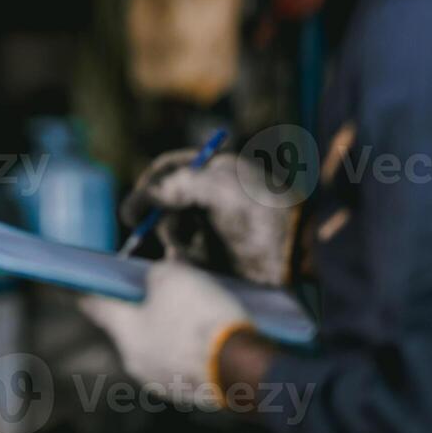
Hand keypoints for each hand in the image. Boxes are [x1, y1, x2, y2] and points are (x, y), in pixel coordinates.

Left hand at [80, 261, 254, 407]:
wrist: (241, 365)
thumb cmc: (198, 318)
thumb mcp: (173, 278)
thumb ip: (157, 272)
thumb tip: (157, 273)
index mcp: (123, 333)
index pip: (95, 306)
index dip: (92, 290)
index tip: (88, 282)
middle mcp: (135, 361)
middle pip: (129, 326)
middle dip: (142, 305)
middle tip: (159, 286)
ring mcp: (161, 380)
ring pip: (156, 345)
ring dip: (166, 326)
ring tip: (190, 306)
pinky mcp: (188, 392)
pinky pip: (179, 362)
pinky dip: (186, 346)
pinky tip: (204, 331)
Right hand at [122, 150, 297, 285]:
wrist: (299, 258)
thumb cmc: (261, 214)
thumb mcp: (219, 188)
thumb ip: (177, 185)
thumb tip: (147, 193)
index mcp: (218, 172)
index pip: (172, 169)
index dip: (149, 184)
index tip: (132, 207)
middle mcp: (215, 197)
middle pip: (168, 201)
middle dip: (158, 213)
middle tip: (139, 225)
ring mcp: (216, 228)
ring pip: (174, 229)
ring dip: (172, 237)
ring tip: (183, 250)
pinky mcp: (219, 258)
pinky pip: (187, 256)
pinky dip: (182, 259)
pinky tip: (188, 263)